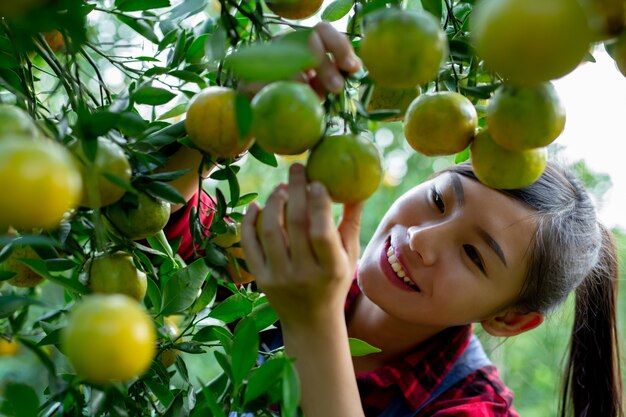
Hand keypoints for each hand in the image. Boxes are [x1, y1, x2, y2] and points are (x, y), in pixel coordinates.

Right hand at [238, 22, 361, 97]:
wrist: (263, 123)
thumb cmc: (299, 102)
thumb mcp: (321, 89)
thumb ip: (336, 77)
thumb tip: (357, 68)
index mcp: (304, 44)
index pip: (323, 31)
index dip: (341, 46)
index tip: (353, 68)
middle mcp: (283, 45)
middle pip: (308, 40)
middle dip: (326, 65)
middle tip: (337, 88)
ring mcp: (262, 61)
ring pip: (286, 60)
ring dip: (303, 78)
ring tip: (313, 98)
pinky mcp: (247, 82)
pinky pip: (265, 82)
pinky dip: (280, 90)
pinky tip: (288, 99)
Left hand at [241, 163, 362, 325]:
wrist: (311, 322)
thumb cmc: (334, 282)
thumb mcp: (348, 256)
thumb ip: (351, 222)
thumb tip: (357, 188)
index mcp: (331, 269)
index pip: (321, 232)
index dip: (318, 204)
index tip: (317, 181)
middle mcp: (303, 274)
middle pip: (295, 225)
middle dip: (295, 191)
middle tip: (297, 168)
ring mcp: (279, 277)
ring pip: (270, 232)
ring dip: (274, 204)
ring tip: (281, 188)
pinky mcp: (260, 279)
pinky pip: (250, 246)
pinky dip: (249, 223)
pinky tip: (256, 205)